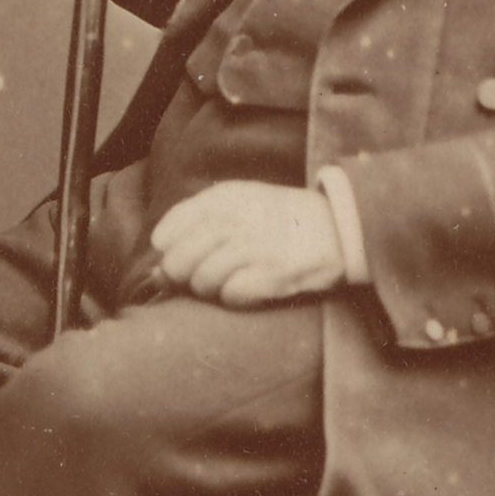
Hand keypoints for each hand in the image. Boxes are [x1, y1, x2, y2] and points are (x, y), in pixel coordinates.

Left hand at [149, 181, 346, 307]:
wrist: (338, 228)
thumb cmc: (279, 220)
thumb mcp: (237, 207)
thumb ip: (194, 229)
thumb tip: (156, 273)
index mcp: (223, 198)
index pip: (166, 234)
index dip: (168, 254)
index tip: (183, 258)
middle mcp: (236, 219)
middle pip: (178, 262)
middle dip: (185, 277)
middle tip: (204, 277)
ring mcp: (256, 246)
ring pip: (202, 282)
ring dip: (211, 290)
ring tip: (233, 280)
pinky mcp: (275, 274)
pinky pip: (232, 296)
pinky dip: (236, 298)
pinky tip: (250, 287)